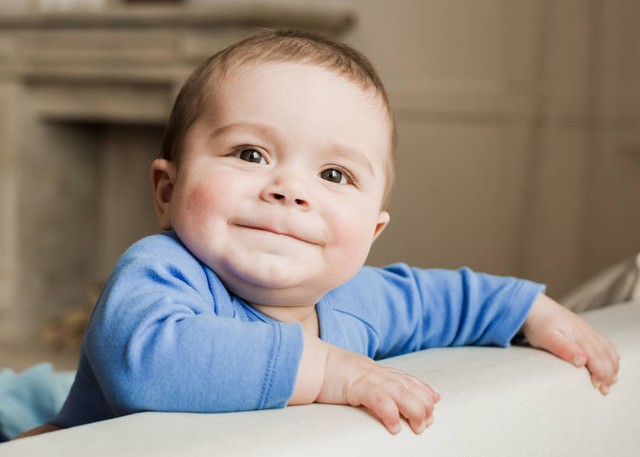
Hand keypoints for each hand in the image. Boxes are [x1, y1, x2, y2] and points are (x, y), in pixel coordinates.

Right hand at [317, 344, 439, 434]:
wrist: (305, 363)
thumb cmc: (324, 374)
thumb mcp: (352, 378)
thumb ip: (367, 386)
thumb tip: (379, 400)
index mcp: (374, 370)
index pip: (405, 378)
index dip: (422, 388)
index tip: (435, 400)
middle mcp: (375, 371)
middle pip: (408, 386)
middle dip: (423, 403)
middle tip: (429, 421)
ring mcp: (366, 376)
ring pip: (400, 391)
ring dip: (414, 410)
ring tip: (420, 427)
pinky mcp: (355, 384)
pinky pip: (378, 398)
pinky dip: (390, 412)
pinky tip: (395, 427)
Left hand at [521, 294, 619, 394]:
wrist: (534, 306)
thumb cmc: (539, 324)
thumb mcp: (548, 338)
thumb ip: (565, 349)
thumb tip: (582, 362)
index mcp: (579, 335)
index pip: (597, 358)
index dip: (600, 374)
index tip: (598, 387)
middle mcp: (587, 332)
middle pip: (604, 355)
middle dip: (608, 374)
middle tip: (606, 390)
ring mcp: (587, 330)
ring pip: (606, 349)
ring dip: (612, 365)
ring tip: (612, 381)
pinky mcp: (584, 329)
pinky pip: (604, 343)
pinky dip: (610, 355)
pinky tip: (612, 362)